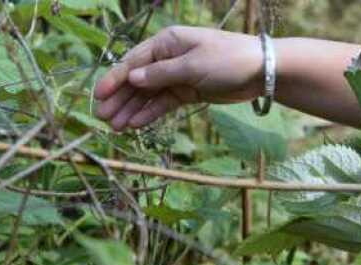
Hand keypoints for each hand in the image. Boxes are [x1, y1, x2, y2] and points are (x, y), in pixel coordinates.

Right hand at [94, 26, 262, 130]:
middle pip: (137, 79)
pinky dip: (150, 113)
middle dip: (120, 98)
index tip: (99, 95)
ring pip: (148, 94)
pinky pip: (164, 103)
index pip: (133, 62)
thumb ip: (161, 74)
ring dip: (132, 109)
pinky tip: (135, 125)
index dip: (115, 79)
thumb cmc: (228, 60)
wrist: (261, 72)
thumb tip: (132, 78)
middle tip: (102, 118)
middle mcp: (168, 58)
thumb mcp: (192, 66)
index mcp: (167, 42)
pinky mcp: (188, 91)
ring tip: (115, 127)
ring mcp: (178, 75)